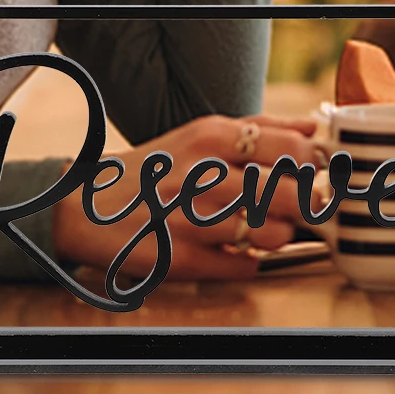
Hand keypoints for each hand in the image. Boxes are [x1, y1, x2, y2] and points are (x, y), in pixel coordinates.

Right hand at [51, 114, 320, 280]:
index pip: (293, 149)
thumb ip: (261, 127)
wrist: (82, 206)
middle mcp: (203, 176)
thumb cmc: (157, 168)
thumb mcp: (202, 133)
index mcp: (214, 138)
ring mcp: (190, 220)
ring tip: (261, 231)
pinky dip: (247, 263)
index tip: (310, 175)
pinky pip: (242, 267)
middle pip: (291, 195)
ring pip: (272, 234)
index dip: (312, 167)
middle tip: (300, 209)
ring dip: (277, 236)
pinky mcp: (178, 259)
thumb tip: (311, 126)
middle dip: (306, 206)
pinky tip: (234, 252)